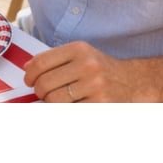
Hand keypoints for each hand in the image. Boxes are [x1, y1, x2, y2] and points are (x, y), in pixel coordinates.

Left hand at [24, 40, 151, 102]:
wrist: (135, 82)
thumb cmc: (102, 70)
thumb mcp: (81, 55)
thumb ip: (54, 59)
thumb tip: (27, 69)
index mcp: (79, 49)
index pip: (41, 62)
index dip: (30, 75)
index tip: (29, 81)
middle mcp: (87, 65)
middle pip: (45, 84)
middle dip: (39, 92)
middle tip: (43, 94)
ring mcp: (95, 87)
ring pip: (54, 101)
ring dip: (50, 104)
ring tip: (57, 101)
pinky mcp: (100, 106)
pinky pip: (69, 113)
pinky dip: (64, 112)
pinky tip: (70, 107)